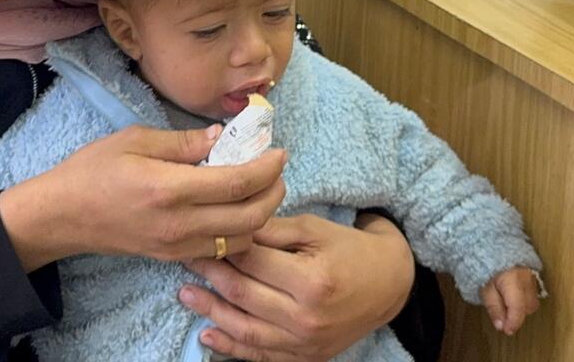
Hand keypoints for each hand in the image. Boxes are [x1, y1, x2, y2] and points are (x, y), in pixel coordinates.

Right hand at [0, 124, 286, 270]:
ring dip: (261, 215)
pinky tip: (235, 210)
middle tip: (276, 171)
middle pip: (250, 216)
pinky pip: (221, 251)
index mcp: (170, 188)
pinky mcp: (172, 257)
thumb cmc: (93, 171)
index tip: (279, 152)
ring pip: (241, 240)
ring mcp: (177, 246)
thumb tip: (222, 137)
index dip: (267, 167)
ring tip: (260, 189)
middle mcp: (179, 223)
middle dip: (274, 193)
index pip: (238, 182)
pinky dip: (239, 233)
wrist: (62, 216)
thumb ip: (183, 141)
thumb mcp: (135, 140)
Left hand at [178, 213, 414, 361]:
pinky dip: (231, 347)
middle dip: (210, 274)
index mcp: (311, 280)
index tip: (200, 232)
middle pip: (243, 295)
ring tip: (185, 293)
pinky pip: (260, 355)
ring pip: (245, 329)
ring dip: (210, 311)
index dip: (222, 245)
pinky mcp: (305, 357)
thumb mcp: (315, 229)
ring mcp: (304, 343)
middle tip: (185, 257)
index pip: (252, 261)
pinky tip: (207, 334)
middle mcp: (306, 317)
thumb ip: (272, 229)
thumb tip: (230, 225)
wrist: (388, 284)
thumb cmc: (350, 249)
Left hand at [481, 267, 540, 335]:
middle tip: (502, 313)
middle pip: (528, 306)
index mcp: (513, 280)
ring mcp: (532, 276)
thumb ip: (494, 307)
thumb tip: (501, 326)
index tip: (506, 331)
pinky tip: (512, 295)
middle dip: (517, 314)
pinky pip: (533, 293)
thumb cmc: (486, 268)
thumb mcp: (485, 290)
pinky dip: (524, 299)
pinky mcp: (534, 275)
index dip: (513, 322)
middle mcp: (526, 278)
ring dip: (521, 307)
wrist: (491, 248)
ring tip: (505, 301)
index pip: (518, 306)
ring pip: (532, 301)